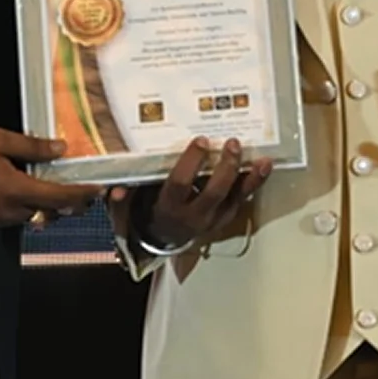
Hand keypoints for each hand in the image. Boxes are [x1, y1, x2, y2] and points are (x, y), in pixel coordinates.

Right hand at [0, 128, 100, 228]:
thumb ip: (32, 147)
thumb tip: (60, 148)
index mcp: (19, 191)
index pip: (61, 197)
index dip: (82, 194)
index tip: (97, 189)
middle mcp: (13, 211)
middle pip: (52, 213)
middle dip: (70, 204)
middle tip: (82, 191)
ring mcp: (0, 218)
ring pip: (35, 217)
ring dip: (49, 207)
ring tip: (55, 188)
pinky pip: (17, 217)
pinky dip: (29, 207)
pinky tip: (28, 192)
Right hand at [107, 138, 270, 251]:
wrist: (164, 238)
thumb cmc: (149, 210)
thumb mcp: (131, 206)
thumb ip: (122, 198)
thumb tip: (113, 189)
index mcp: (169, 208)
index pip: (181, 184)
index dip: (191, 162)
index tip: (201, 140)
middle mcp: (193, 216)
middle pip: (213, 192)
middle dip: (225, 168)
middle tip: (233, 144)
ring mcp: (213, 220)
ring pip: (234, 200)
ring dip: (249, 179)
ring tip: (263, 160)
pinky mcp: (225, 219)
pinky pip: (242, 201)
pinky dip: (253, 184)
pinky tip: (264, 167)